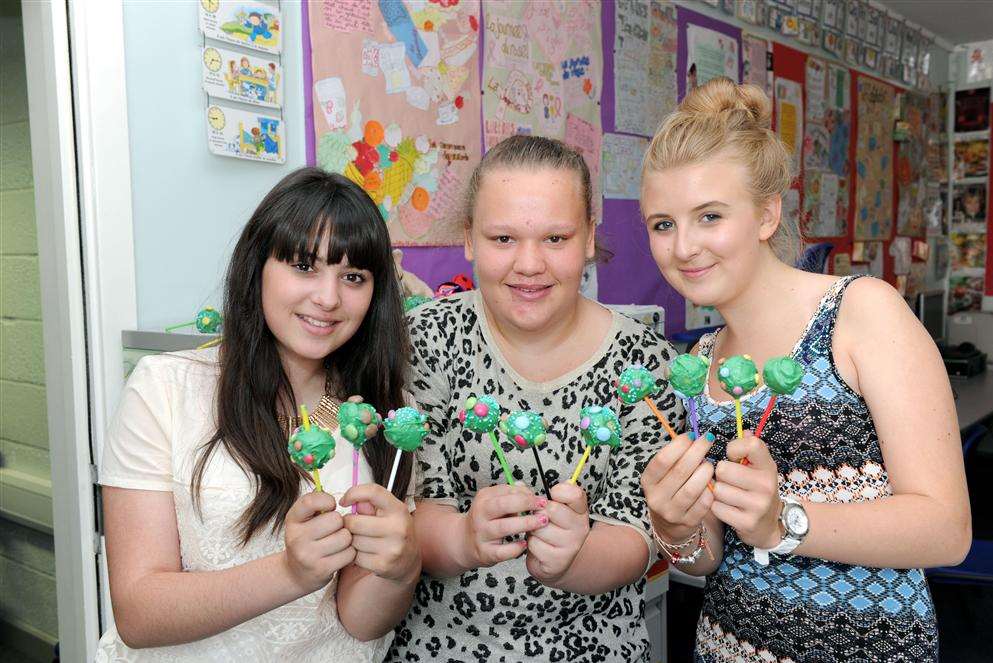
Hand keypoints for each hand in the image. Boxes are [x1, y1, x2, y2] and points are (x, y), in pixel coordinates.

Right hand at [283, 491, 354, 592]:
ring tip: (337, 542)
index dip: (327, 500)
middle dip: (341, 523)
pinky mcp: (321, 569)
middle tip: (334, 530)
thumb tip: (346, 495)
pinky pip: (349, 553)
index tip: (330, 506)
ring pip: (345, 537)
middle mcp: (297, 538)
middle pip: (336, 519)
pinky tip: (339, 554)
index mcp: (292, 520)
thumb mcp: (304, 518)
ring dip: (346, 539)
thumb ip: (318, 502)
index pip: (310, 501)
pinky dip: (349, 553)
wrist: (296, 573)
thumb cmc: (306, 539)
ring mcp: (308, 555)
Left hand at [341, 483, 420, 583]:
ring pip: (353, 541)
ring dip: (351, 540)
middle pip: (354, 522)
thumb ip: (370, 503)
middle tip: (353, 526)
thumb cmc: (393, 530)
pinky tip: (364, 552)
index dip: (353, 493)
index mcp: (399, 510)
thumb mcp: (388, 512)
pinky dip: (355, 555)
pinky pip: (355, 557)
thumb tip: (352, 501)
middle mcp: (398, 528)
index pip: (373, 492)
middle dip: (348, 524)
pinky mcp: (383, 565)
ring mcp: (392, 548)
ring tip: (361, 540)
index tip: (344, 501)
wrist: (409, 560)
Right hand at [458, 484, 545, 569]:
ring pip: (503, 527)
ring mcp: (481, 534)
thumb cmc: (487, 520)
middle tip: (543, 507)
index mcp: (483, 499)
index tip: (540, 498)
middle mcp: (480, 515)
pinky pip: (502, 551)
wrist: (465, 542)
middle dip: (525, 504)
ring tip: (541, 522)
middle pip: (502, 505)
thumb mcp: (494, 502)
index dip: (526, 494)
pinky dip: (515, 548)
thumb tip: (528, 491)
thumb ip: (512, 495)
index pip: (506, 491)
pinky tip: (525, 544)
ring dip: (525, 524)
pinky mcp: (485, 553)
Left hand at [526, 482, 589, 583]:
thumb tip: (519, 485)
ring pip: (540, 528)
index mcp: (580, 511)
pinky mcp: (558, 560)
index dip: (559, 491)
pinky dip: (531, 545)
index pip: (575, 494)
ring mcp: (571, 546)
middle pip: (552, 509)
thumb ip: (541, 496)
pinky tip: (539, 547)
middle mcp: (580, 528)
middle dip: (538, 513)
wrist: (555, 561)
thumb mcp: (552, 510)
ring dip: (533, 530)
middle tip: (541, 518)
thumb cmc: (552, 531)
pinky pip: (534, 544)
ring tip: (539, 534)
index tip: (552, 496)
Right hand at [640, 432, 714, 542]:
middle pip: (680, 471)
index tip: (692, 434)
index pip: (662, 460)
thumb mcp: (664, 474)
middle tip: (707, 441)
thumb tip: (695, 436)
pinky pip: (704, 503)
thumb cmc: (670, 489)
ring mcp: (671, 512)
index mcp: (648, 481)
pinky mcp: (688, 522)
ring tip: (709, 465)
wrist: (669, 525)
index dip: (679, 444)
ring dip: (705, 471)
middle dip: (697, 451)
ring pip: (693, 488)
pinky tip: (711, 483)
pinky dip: (710, 490)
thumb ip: (675, 457)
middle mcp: (656, 497)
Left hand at [711, 431, 781, 548]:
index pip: (750, 444)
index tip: (733, 457)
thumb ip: (749, 448)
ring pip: (718, 489)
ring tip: (729, 495)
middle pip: (723, 469)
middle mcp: (766, 485)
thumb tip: (744, 431)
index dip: (734, 448)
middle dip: (720, 475)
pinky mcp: (747, 522)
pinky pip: (716, 507)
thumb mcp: (758, 467)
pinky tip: (728, 508)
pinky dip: (717, 507)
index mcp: (769, 466)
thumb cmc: (757, 489)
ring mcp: (758, 505)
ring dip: (718, 492)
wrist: (769, 524)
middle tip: (729, 481)